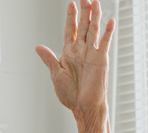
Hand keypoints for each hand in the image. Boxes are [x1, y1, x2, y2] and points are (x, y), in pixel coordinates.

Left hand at [36, 0, 113, 118]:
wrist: (82, 107)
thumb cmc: (69, 94)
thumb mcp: (56, 74)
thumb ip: (49, 58)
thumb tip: (38, 47)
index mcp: (69, 53)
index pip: (70, 30)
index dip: (71, 17)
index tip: (71, 4)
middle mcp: (81, 51)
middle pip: (83, 26)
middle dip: (83, 12)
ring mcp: (92, 54)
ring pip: (93, 31)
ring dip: (95, 17)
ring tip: (95, 2)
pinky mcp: (101, 60)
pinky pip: (105, 43)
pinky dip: (107, 32)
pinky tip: (110, 21)